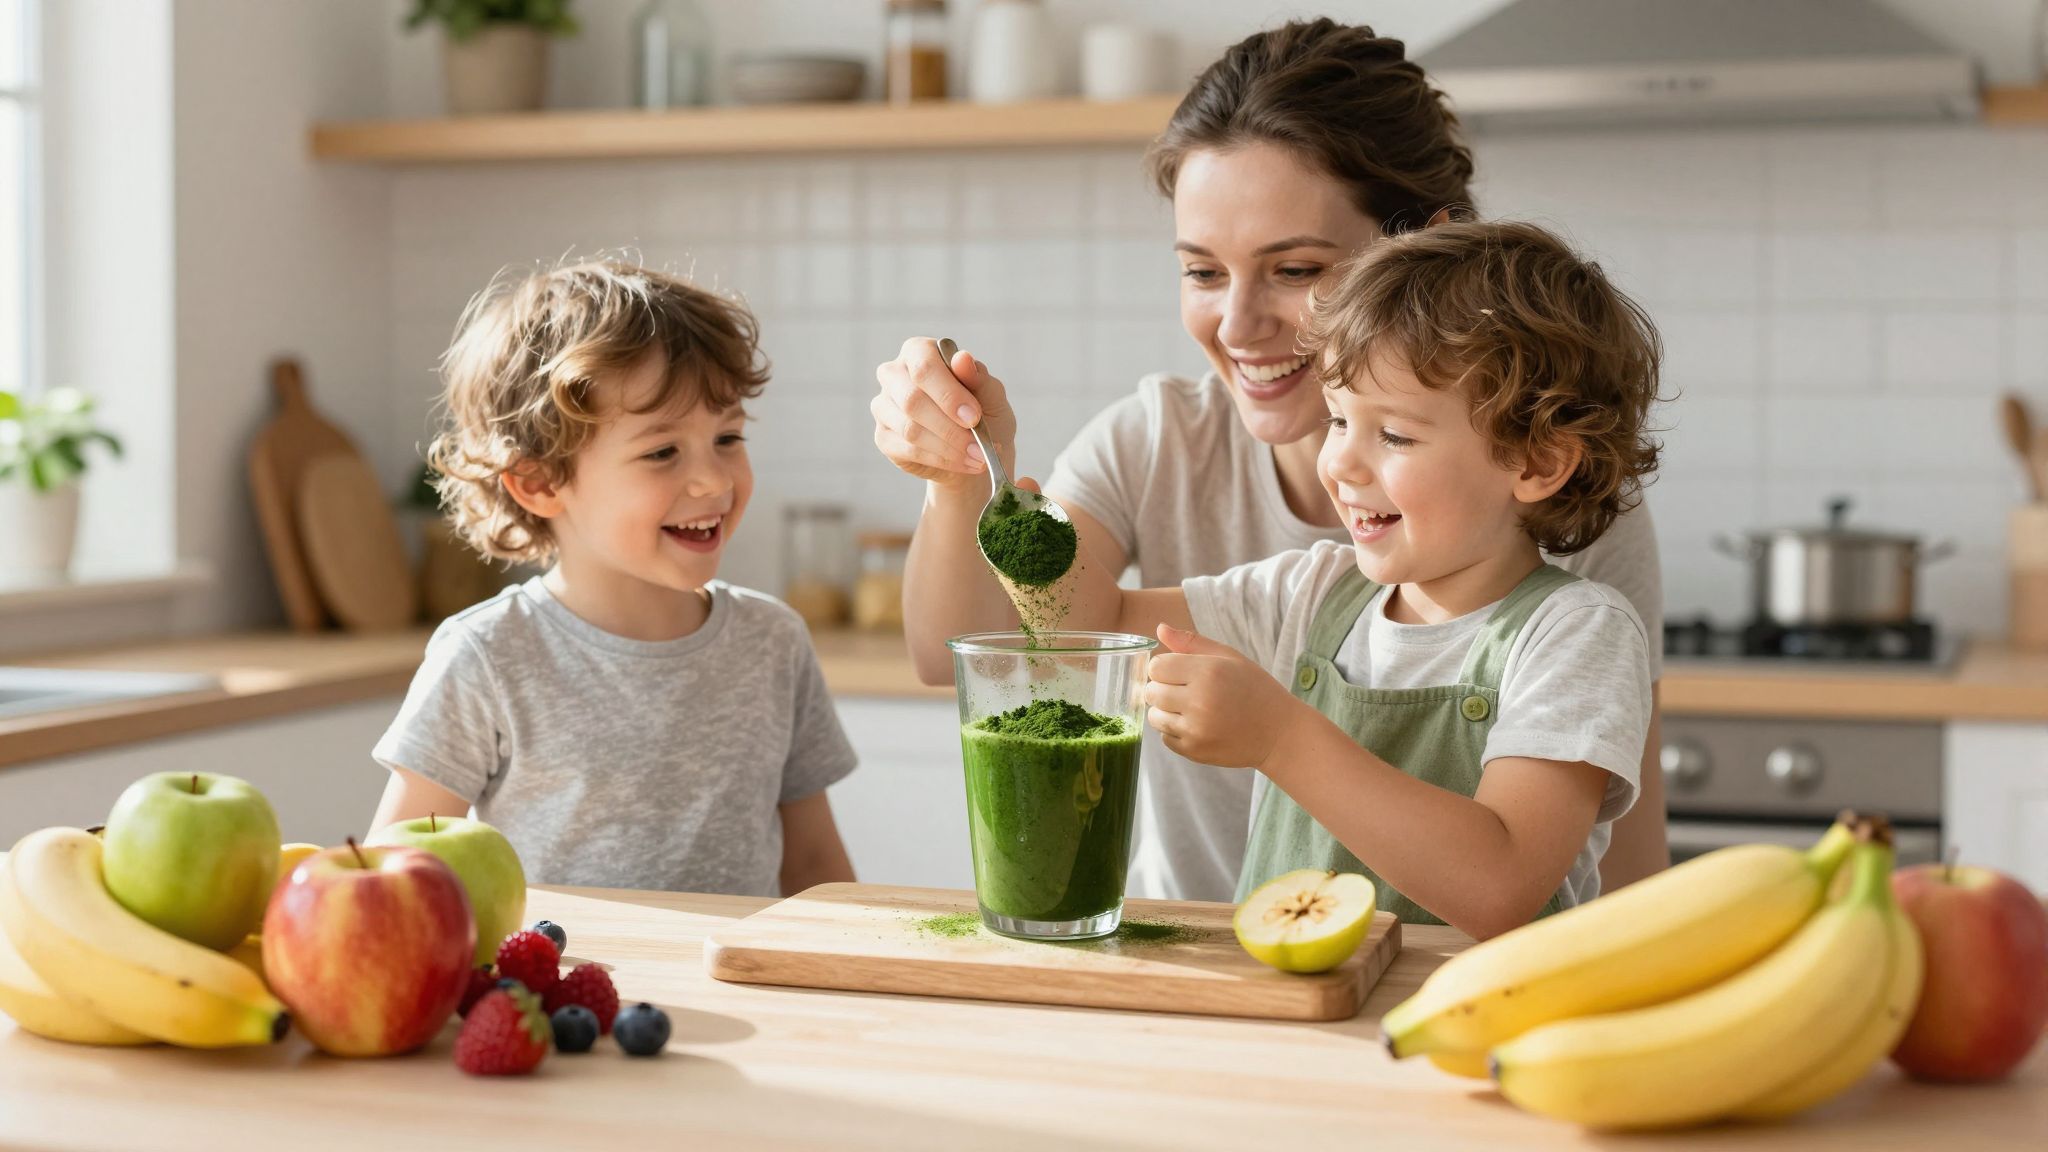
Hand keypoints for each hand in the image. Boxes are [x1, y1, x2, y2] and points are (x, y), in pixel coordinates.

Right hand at [870, 337, 1016, 490]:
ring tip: (978, 458)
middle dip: (949, 427)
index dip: (948, 394)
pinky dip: (941, 460)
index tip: (974, 418)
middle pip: (911, 399)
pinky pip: (908, 450)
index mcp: (919, 351)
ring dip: (949, 448)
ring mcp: (884, 406)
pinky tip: (963, 463)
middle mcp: (894, 374)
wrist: (975, 448)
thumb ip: (978, 377)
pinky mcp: (883, 437)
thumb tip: (962, 359)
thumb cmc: (983, 412)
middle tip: (979, 447)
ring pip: (909, 429)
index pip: (924, 367)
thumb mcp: (991, 394)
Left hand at [1143, 624, 1301, 769]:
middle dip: (1162, 689)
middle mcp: (1199, 701)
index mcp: (1208, 672)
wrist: (1279, 733)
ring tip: (1190, 709)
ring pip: (1154, 716)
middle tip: (1184, 691)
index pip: (1157, 666)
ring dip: (1165, 711)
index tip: (1178, 672)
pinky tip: (1197, 725)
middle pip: (1151, 691)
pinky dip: (1175, 731)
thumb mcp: (1230, 658)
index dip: (1164, 668)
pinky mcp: (1194, 751)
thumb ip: (1192, 643)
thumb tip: (1160, 629)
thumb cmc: (1255, 689)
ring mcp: (1195, 729)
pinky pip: (1165, 738)